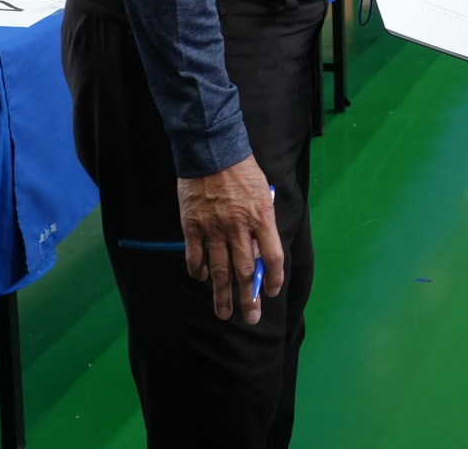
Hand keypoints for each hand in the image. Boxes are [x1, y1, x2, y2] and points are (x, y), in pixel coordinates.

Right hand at [177, 154, 282, 322]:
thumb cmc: (242, 169)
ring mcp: (214, 228)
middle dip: (249, 298)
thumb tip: (259, 252)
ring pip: (220, 270)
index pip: (273, 256)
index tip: (273, 291)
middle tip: (251, 317)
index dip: (274, 277)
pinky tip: (202, 280)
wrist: (211, 150)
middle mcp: (239, 227)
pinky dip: (198, 271)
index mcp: (262, 217)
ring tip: (223, 314)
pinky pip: (195, 256)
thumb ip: (263, 222)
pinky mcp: (193, 226)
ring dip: (222, 295)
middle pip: (246, 271)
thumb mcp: (262, 192)